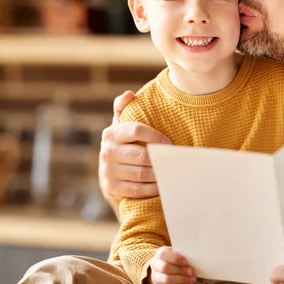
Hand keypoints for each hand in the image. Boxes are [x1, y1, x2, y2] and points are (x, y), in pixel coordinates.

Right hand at [99, 90, 170, 215]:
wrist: (110, 172)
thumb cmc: (124, 142)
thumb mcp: (122, 124)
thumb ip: (124, 107)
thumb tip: (128, 94)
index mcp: (111, 133)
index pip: (136, 130)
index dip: (156, 136)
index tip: (170, 143)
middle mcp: (107, 152)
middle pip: (141, 155)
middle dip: (161, 158)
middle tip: (176, 160)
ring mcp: (107, 171)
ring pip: (141, 173)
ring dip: (159, 174)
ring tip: (173, 172)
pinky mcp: (111, 188)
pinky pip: (136, 190)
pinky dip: (152, 188)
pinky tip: (163, 185)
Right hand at [147, 246, 196, 283]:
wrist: (165, 268)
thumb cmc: (174, 258)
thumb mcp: (177, 253)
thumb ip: (182, 254)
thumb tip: (193, 258)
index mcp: (160, 254)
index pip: (164, 254)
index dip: (175, 258)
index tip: (186, 261)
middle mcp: (155, 265)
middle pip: (165, 268)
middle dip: (181, 270)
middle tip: (192, 271)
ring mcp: (156, 278)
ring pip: (167, 280)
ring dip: (182, 279)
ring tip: (192, 278)